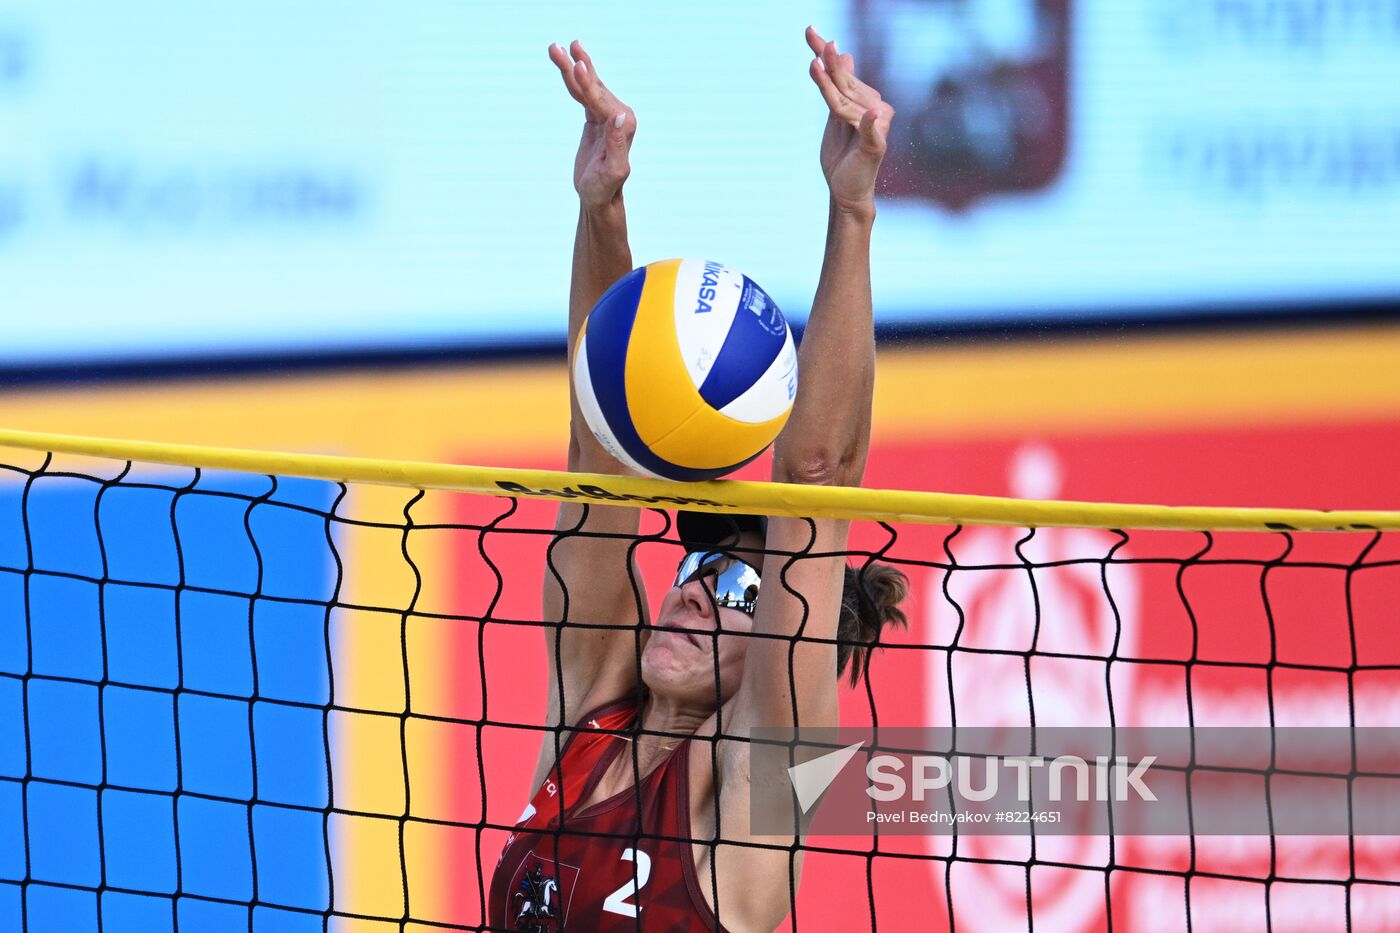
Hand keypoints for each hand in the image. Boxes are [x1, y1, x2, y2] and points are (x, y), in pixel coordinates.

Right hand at [548, 40, 635, 210]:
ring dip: (572, 66)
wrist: (599, 197)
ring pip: (587, 87)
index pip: (601, 100)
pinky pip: (583, 94)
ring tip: (557, 47)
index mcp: (624, 125)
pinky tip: (568, 64)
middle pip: (593, 87)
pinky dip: (573, 79)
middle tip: (558, 47)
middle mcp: (620, 115)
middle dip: (575, 66)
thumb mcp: (613, 171)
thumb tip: (621, 116)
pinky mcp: (596, 118)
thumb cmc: (605, 189)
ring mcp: (608, 114)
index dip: (587, 83)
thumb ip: (618, 144)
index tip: (577, 65)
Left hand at [804, 26, 894, 216]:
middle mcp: (874, 108)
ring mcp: (877, 126)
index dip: (825, 51)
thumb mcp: (835, 117)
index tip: (808, 29)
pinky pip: (871, 130)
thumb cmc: (842, 155)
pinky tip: (871, 115)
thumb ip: (837, 88)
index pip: (842, 72)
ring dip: (832, 84)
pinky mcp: (876, 146)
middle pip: (845, 82)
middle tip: (814, 36)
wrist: (846, 191)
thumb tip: (844, 55)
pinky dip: (870, 123)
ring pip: (847, 102)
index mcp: (863, 100)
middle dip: (829, 60)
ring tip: (814, 65)